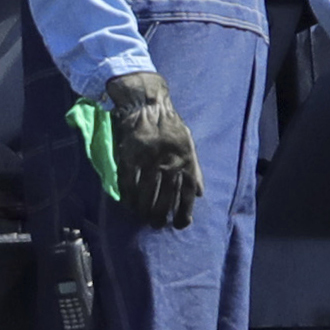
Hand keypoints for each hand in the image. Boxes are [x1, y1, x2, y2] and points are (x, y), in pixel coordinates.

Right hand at [104, 71, 203, 226]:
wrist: (148, 105)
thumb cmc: (171, 127)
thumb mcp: (189, 145)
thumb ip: (195, 170)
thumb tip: (200, 193)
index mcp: (185, 160)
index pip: (187, 192)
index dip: (185, 211)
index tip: (181, 224)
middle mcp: (169, 162)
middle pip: (166, 197)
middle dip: (161, 215)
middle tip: (156, 225)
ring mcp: (148, 160)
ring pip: (147, 193)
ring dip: (145, 209)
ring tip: (143, 218)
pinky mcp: (130, 156)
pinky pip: (129, 182)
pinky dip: (129, 196)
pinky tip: (129, 205)